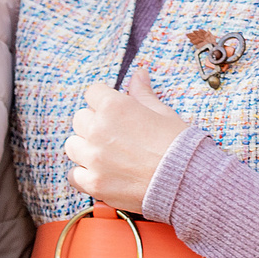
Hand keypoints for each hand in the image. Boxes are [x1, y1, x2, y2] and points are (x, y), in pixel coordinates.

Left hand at [63, 59, 189, 213]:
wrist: (186, 181)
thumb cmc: (177, 145)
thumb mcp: (162, 112)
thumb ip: (143, 94)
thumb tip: (138, 74)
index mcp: (114, 106)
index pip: (92, 93)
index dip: (104, 100)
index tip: (112, 110)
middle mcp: (98, 130)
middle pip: (80, 119)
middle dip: (93, 123)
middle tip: (114, 134)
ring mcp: (93, 158)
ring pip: (72, 146)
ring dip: (85, 148)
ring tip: (105, 155)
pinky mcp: (93, 183)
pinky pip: (73, 175)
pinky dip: (83, 174)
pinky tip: (100, 173)